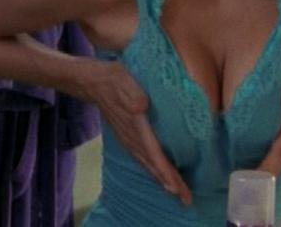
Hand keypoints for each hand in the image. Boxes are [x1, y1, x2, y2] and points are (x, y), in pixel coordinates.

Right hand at [84, 61, 191, 204]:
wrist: (94, 82)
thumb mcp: (125, 81)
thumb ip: (133, 94)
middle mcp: (132, 139)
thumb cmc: (115, 79)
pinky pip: (143, 159)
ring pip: (148, 165)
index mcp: (136, 127)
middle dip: (170, 184)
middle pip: (153, 166)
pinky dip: (154, 170)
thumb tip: (141, 106)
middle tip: (186, 200)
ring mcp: (129, 140)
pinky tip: (161, 176)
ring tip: (177, 192)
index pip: (153, 155)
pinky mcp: (128, 138)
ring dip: (162, 180)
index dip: (165, 173)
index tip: (176, 188)